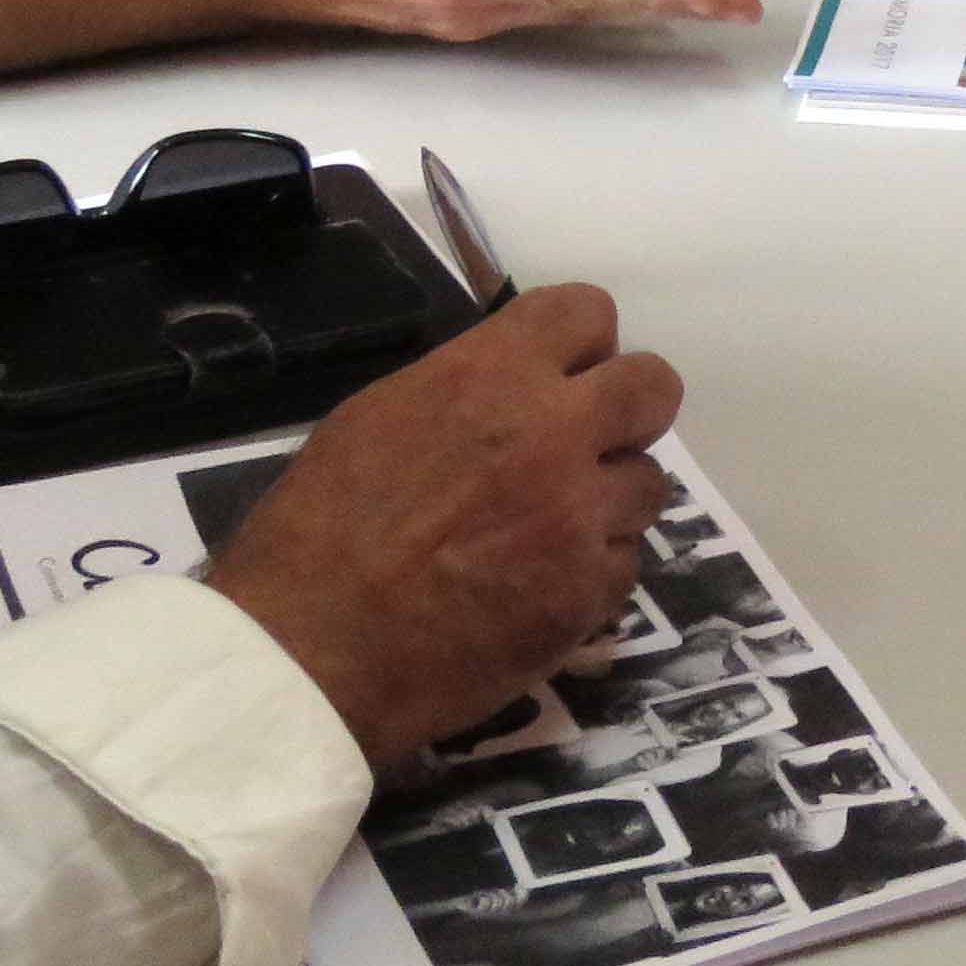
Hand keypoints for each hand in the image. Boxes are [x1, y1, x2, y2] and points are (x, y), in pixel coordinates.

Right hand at [201, 283, 684, 764]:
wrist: (310, 653)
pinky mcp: (588, 594)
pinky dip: (592, 571)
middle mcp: (553, 434)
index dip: (582, 342)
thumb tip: (509, 390)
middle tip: (588, 442)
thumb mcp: (376, 420)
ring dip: (609, 500)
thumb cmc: (315, 534)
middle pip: (655, 388)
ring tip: (551, 530)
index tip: (565, 372)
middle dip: (629, 410)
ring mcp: (580, 517)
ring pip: (649, 484)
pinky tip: (539, 587)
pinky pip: (624, 563)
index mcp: (490, 377)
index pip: (588, 313)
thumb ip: (463, 392)